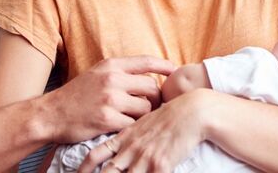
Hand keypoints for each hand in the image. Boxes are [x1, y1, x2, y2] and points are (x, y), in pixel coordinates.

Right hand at [44, 55, 175, 142]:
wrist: (50, 114)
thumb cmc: (77, 95)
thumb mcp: (97, 74)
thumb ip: (121, 73)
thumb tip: (149, 77)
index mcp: (111, 66)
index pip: (146, 62)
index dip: (165, 66)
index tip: (176, 71)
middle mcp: (112, 80)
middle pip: (152, 88)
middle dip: (155, 99)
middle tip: (151, 106)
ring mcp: (110, 100)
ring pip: (145, 108)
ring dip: (143, 116)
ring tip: (132, 117)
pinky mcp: (107, 120)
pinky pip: (133, 125)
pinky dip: (131, 128)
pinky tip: (123, 127)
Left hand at [79, 88, 215, 172]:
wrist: (193, 111)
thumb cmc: (172, 115)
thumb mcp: (146, 120)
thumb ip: (133, 130)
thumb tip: (125, 138)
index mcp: (125, 136)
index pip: (97, 154)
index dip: (85, 167)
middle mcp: (131, 149)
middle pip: (107, 172)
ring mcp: (144, 158)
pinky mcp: (160, 165)